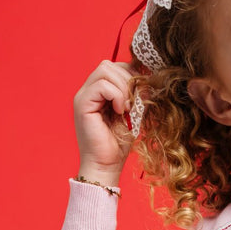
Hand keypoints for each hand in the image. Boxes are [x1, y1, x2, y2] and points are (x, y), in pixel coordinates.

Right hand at [73, 59, 140, 173]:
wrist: (107, 165)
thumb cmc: (118, 144)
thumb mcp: (133, 112)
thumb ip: (136, 94)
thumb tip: (148, 76)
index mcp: (98, 91)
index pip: (114, 66)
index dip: (131, 74)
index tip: (141, 94)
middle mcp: (88, 90)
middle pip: (108, 64)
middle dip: (128, 80)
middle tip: (134, 103)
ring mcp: (83, 96)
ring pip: (105, 69)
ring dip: (123, 87)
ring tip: (128, 108)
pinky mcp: (82, 104)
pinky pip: (102, 85)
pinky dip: (117, 96)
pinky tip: (120, 111)